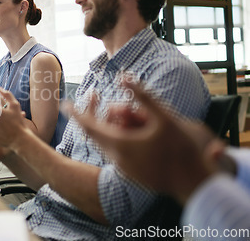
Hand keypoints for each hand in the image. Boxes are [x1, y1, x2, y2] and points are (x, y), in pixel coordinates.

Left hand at [66, 81, 218, 203]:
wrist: (195, 184)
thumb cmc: (182, 149)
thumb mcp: (165, 117)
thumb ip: (143, 96)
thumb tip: (124, 77)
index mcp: (121, 145)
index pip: (90, 126)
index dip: (77, 113)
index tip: (65, 104)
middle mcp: (117, 159)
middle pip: (96, 133)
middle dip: (92, 115)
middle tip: (92, 96)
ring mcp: (124, 169)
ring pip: (106, 143)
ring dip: (107, 126)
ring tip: (118, 110)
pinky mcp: (131, 175)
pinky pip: (115, 152)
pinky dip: (115, 138)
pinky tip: (125, 130)